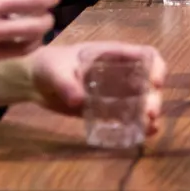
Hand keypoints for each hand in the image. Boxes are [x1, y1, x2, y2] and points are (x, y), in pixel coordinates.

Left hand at [26, 42, 168, 135]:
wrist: (33, 82)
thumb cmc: (49, 65)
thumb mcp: (56, 71)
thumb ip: (66, 84)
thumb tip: (78, 101)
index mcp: (113, 56)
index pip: (145, 56)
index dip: (156, 67)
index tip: (155, 83)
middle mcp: (120, 73)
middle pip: (147, 83)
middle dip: (153, 98)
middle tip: (150, 113)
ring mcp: (115, 92)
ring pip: (141, 101)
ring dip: (149, 113)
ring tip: (150, 127)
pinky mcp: (106, 109)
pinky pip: (127, 116)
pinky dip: (137, 125)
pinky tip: (143, 135)